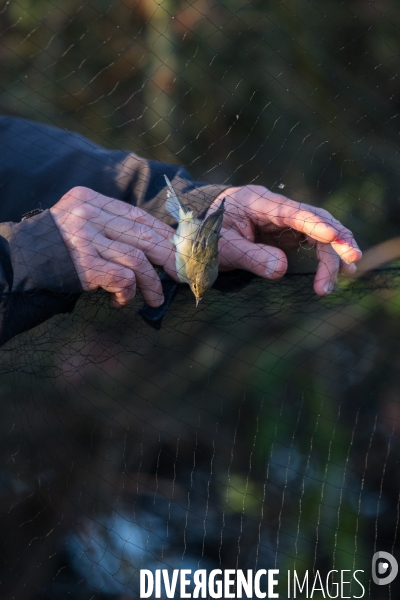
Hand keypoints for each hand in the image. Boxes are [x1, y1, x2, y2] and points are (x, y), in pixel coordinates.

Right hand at [50, 187, 175, 306]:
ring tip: (154, 299)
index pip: (137, 215)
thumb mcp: (80, 224)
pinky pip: (123, 279)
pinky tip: (119, 301)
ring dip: (151, 284)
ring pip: (138, 260)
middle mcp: (88, 214)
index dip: (163, 234)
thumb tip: (157, 246)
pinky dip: (128, 293)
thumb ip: (109, 226)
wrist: (19, 265)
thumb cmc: (56, 250)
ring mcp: (85, 238)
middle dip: (168, 258)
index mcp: (90, 200)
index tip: (179, 250)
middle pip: (143, 235)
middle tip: (180, 275)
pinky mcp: (84, 264)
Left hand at [210, 185, 361, 295]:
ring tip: (338, 281)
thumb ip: (250, 257)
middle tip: (350, 266)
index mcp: (256, 202)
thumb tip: (282, 269)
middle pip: (314, 219)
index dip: (313, 224)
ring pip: (318, 232)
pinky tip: (338, 273)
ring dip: (332, 256)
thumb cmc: (208, 238)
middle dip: (335, 242)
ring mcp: (284, 220)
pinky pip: (313, 242)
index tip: (333, 237)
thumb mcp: (222, 249)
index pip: (290, 212)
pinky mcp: (287, 234)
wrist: (200, 233)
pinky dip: (326, 257)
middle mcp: (276, 208)